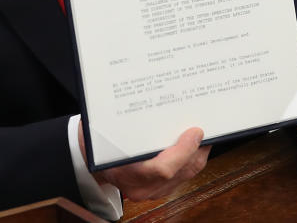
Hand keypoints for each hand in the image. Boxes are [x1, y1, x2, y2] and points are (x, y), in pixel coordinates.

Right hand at [81, 124, 209, 200]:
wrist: (91, 160)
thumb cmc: (99, 140)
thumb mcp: (108, 128)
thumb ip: (133, 122)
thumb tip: (165, 104)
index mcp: (125, 172)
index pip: (161, 169)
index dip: (183, 151)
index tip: (194, 132)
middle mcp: (140, 187)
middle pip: (179, 172)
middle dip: (197, 150)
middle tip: (205, 128)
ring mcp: (150, 191)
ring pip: (185, 175)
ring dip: (197, 154)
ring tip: (204, 134)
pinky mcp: (158, 190)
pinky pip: (182, 177)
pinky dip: (191, 160)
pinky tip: (194, 145)